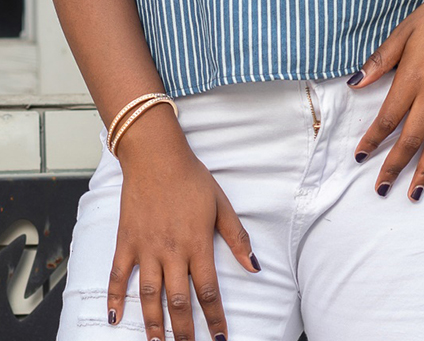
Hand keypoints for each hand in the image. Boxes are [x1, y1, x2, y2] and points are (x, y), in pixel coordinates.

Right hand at [106, 109, 260, 340]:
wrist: (156, 156)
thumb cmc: (191, 178)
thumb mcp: (221, 204)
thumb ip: (237, 237)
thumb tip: (254, 266)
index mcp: (197, 243)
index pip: (208, 291)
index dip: (214, 318)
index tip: (219, 339)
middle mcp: (171, 251)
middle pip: (178, 301)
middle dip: (184, 331)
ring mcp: (146, 248)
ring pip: (149, 296)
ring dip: (154, 324)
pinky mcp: (126, 242)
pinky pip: (118, 276)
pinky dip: (115, 299)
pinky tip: (115, 319)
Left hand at [347, 0, 423, 200]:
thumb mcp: (402, 33)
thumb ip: (379, 61)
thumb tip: (354, 84)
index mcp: (411, 78)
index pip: (387, 118)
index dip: (373, 140)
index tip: (360, 157)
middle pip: (411, 139)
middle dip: (394, 166)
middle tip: (381, 189)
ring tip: (414, 193)